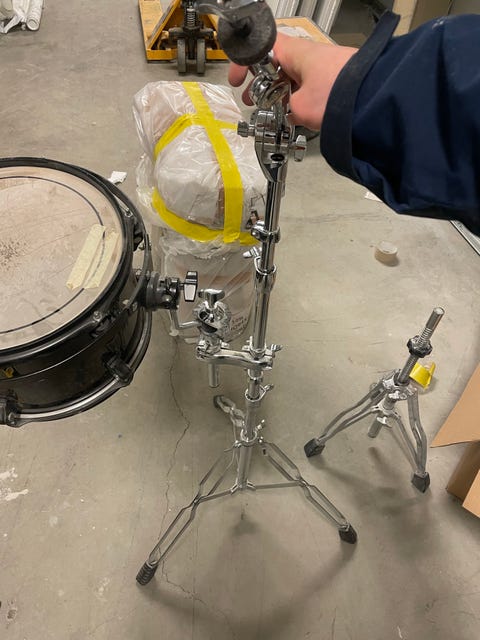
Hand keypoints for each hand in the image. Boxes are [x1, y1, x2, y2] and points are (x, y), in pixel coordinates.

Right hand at [228, 33, 357, 130]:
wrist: (375, 100)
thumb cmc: (339, 94)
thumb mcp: (301, 108)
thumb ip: (288, 110)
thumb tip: (290, 114)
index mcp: (296, 52)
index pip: (262, 49)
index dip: (245, 63)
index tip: (237, 79)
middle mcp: (311, 55)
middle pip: (278, 66)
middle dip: (262, 84)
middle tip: (253, 101)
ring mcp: (326, 67)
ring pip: (295, 78)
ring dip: (282, 94)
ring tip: (275, 113)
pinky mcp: (338, 81)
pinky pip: (312, 87)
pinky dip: (301, 99)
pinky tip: (298, 115)